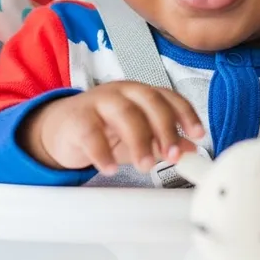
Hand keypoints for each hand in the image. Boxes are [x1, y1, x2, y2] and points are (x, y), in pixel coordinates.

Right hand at [20, 82, 204, 175]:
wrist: (61, 127)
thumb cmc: (103, 127)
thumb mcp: (137, 134)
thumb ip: (163, 140)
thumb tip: (191, 148)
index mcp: (140, 93)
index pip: (168, 97)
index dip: (186, 114)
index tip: (198, 134)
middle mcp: (123, 92)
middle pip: (150, 101)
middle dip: (165, 128)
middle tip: (172, 155)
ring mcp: (99, 102)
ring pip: (124, 114)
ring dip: (139, 141)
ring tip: (146, 166)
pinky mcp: (77, 118)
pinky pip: (91, 133)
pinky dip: (103, 152)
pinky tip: (110, 167)